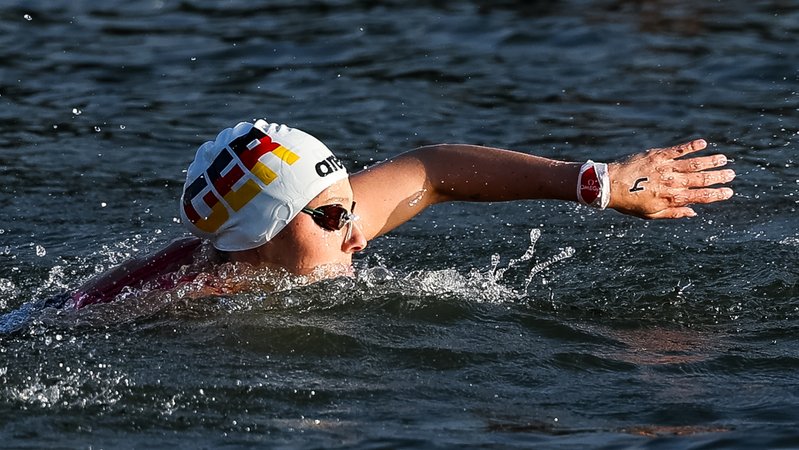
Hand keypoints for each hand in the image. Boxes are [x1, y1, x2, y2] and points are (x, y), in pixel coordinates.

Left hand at [607, 139, 734, 218]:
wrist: (608, 185)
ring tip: (723, 159)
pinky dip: (691, 146)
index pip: (700, 197)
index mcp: (671, 198)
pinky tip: (703, 143)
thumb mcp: (650, 214)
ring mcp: (665, 168)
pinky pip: (678, 150)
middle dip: (719, 177)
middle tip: (732, 174)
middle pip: (701, 179)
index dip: (717, 194)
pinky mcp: (657, 155)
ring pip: (694, 163)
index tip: (729, 192)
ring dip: (711, 161)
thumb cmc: (628, 201)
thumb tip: (693, 213)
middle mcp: (671, 183)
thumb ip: (673, 213)